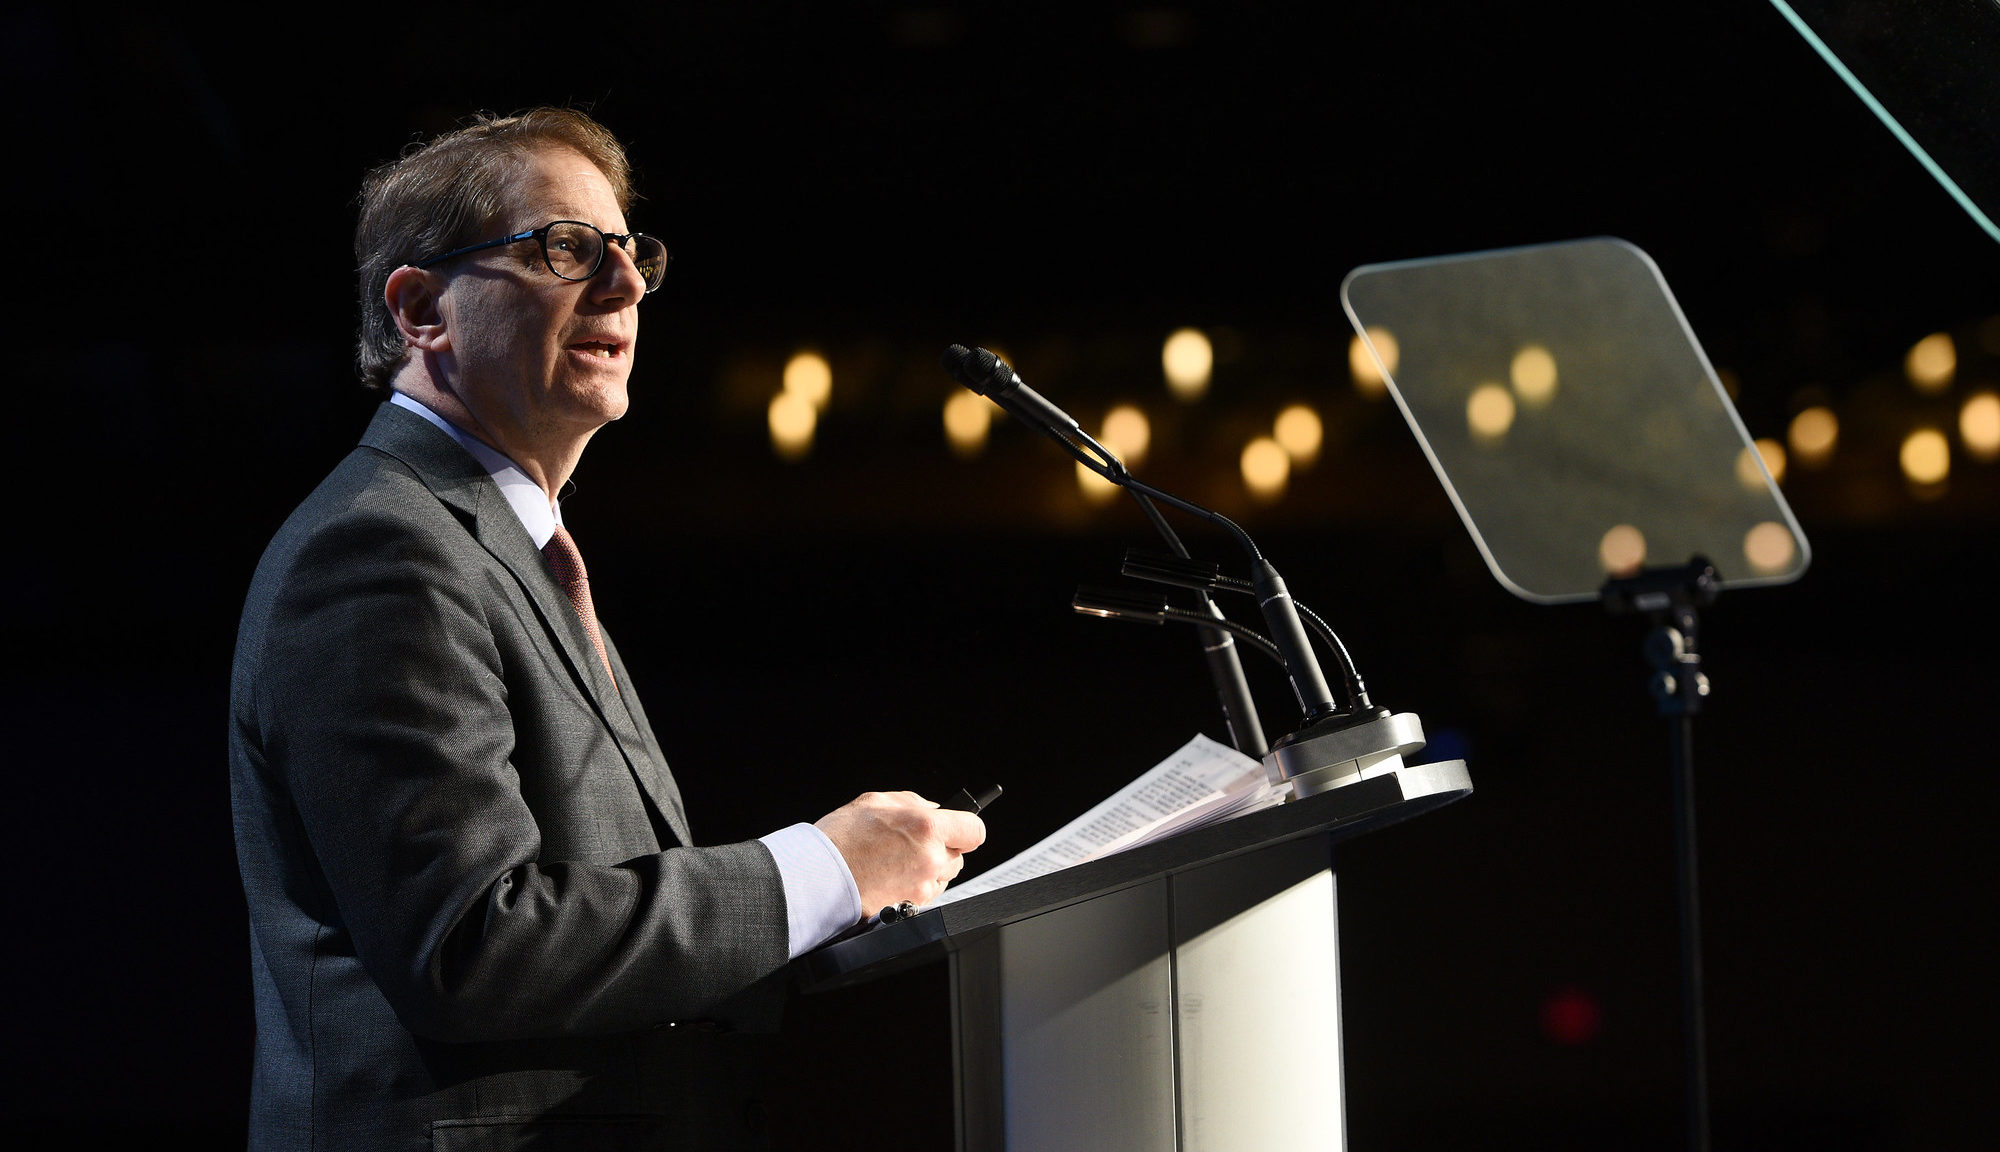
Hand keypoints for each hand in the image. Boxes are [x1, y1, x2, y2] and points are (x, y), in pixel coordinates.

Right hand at [815, 791, 986, 912]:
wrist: (818, 877)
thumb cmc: (840, 840)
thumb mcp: (876, 801)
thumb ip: (913, 803)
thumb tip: (933, 808)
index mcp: (927, 828)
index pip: (975, 830)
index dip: (966, 827)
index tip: (959, 827)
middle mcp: (931, 859)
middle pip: (960, 856)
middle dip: (943, 848)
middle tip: (915, 842)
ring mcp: (923, 886)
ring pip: (945, 876)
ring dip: (931, 868)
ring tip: (899, 860)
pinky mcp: (912, 906)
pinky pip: (928, 894)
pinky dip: (917, 885)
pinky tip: (893, 875)